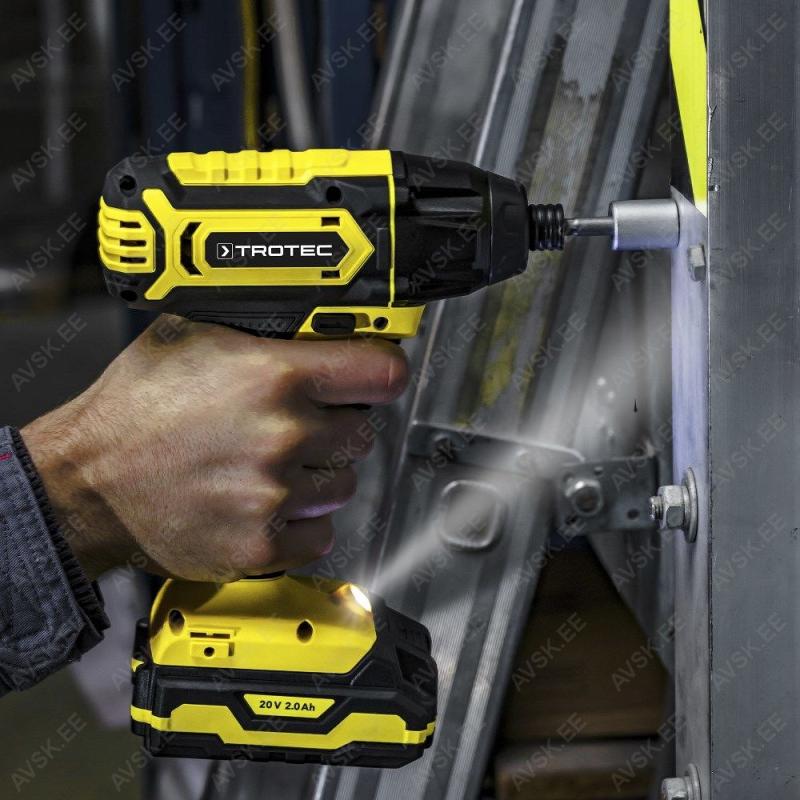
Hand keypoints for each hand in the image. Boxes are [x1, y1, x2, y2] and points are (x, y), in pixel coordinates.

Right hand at [21, 315, 407, 581]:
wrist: (88, 482)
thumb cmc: (135, 410)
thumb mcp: (194, 335)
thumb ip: (265, 330)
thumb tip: (315, 324)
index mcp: (275, 376)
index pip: (382, 372)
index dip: (382, 372)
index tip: (375, 378)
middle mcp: (283, 436)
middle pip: (362, 432)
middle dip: (335, 426)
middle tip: (295, 425)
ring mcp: (275, 496)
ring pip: (344, 484)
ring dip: (318, 476)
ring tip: (269, 466)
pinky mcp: (262, 545)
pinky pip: (320, 534)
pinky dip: (302, 523)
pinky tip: (266, 503)